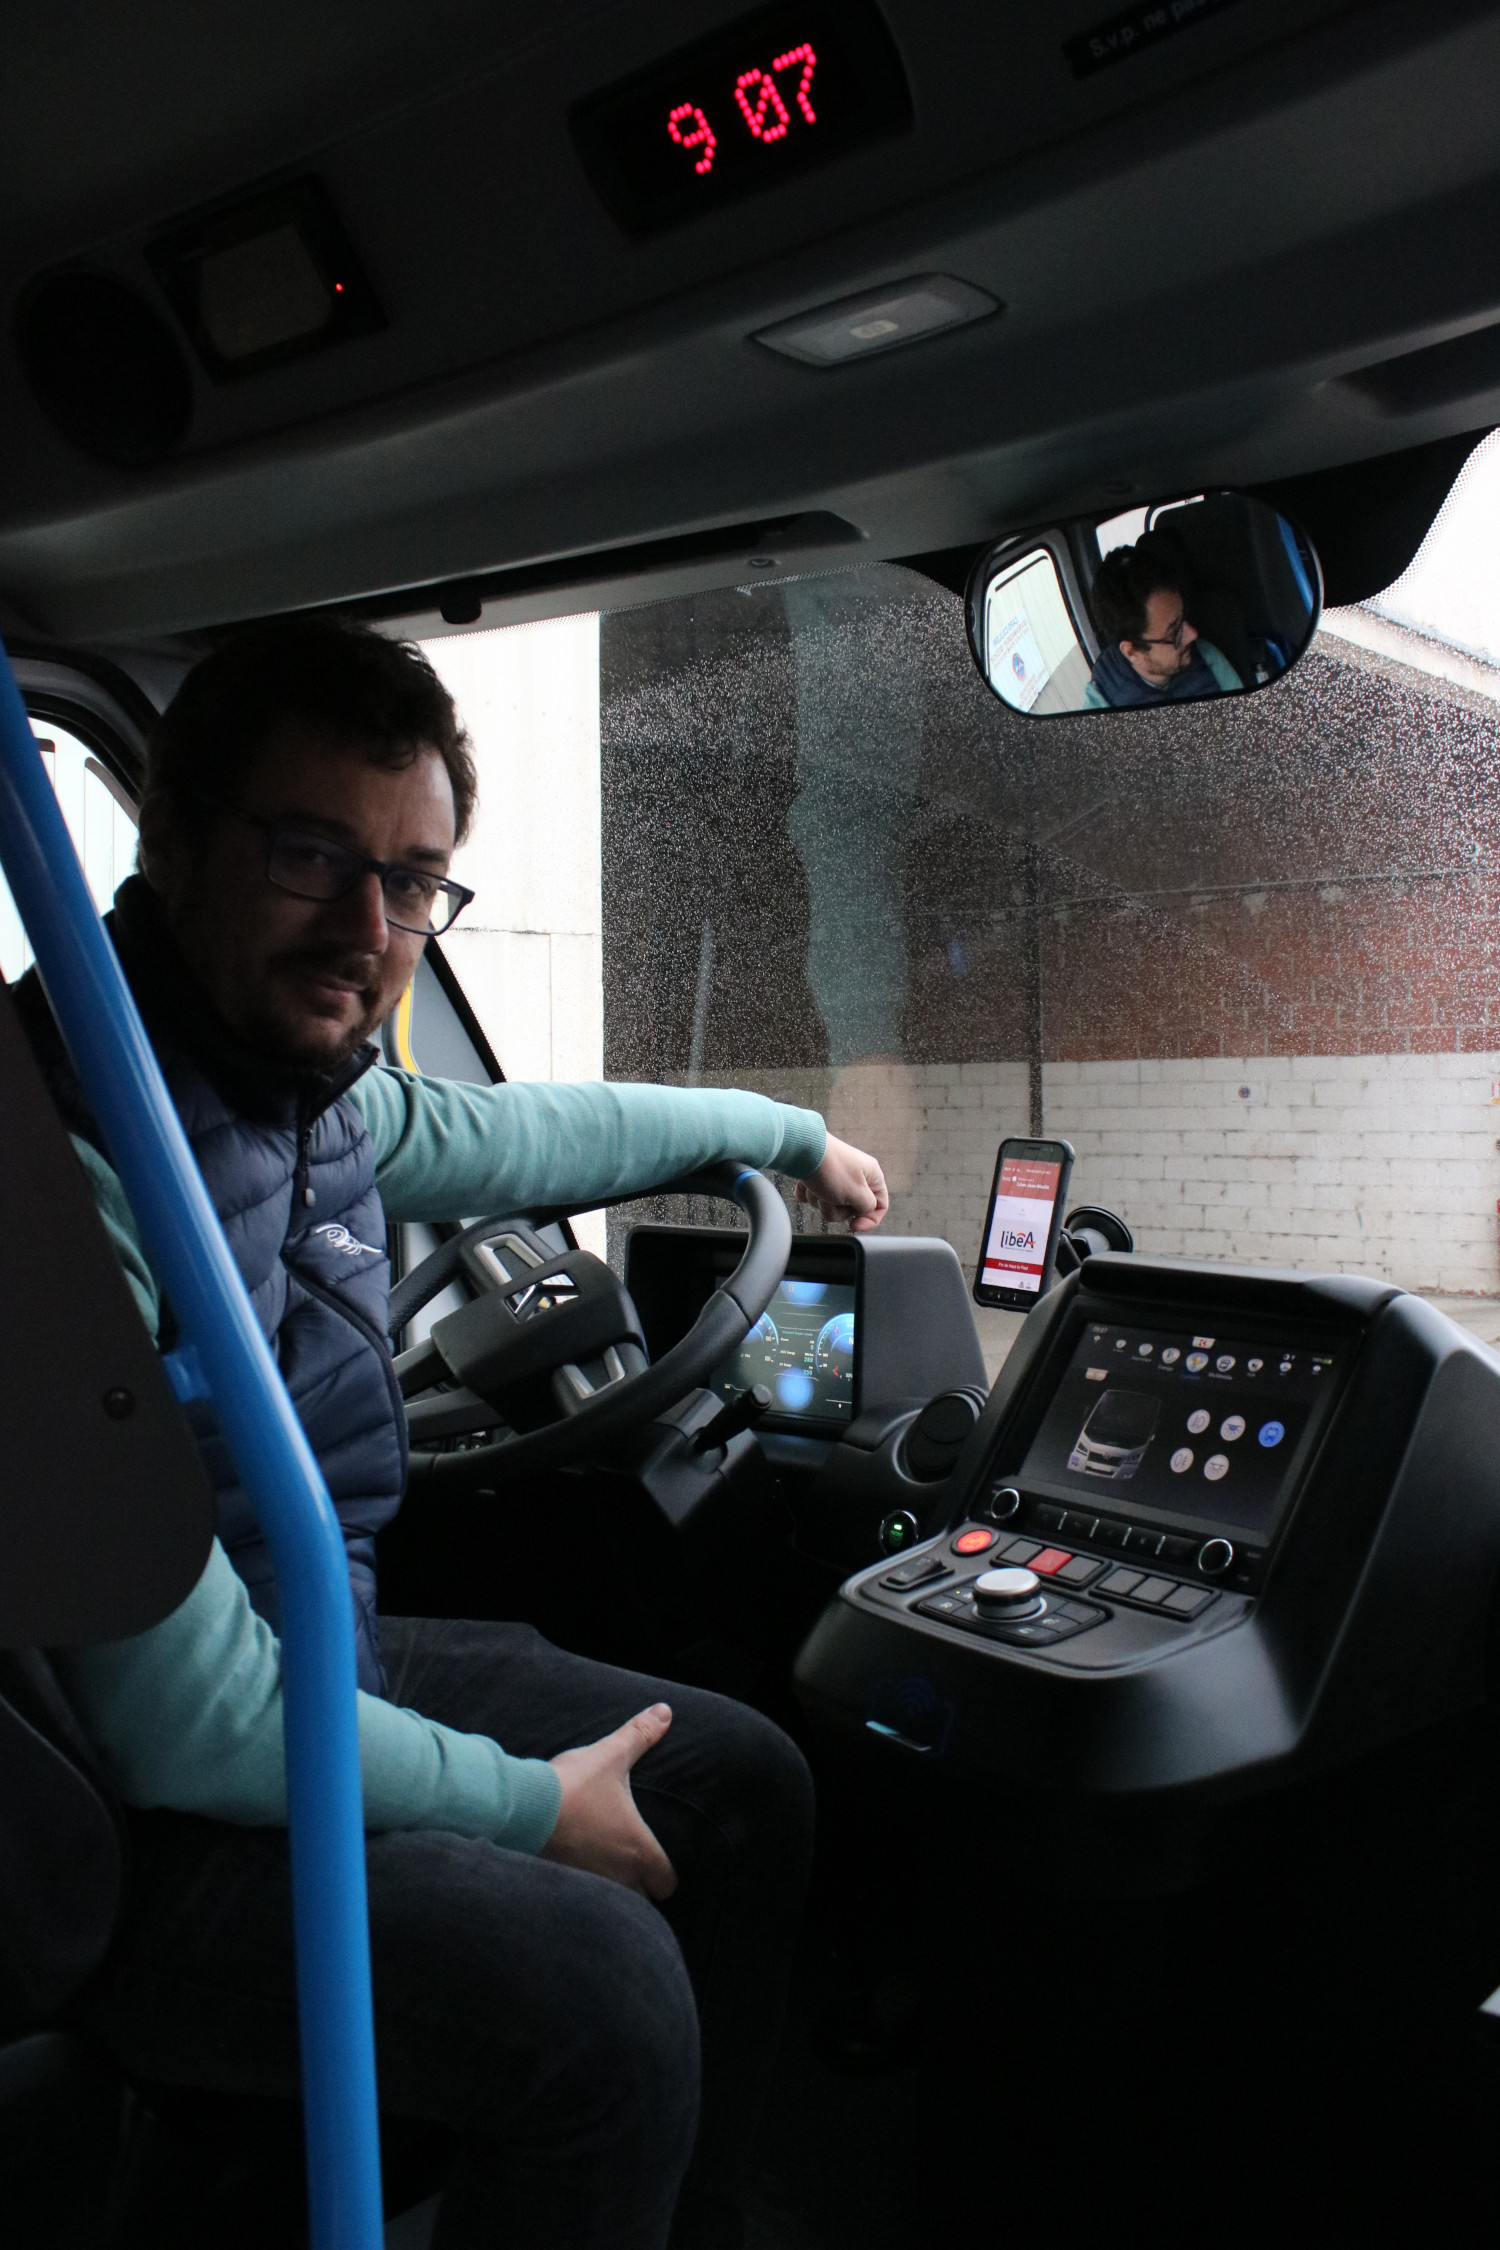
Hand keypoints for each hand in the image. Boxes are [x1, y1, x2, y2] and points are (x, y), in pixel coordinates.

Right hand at [542, 1703, 678, 1899]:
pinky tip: (571, 1867)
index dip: (663, 1872)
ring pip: (612, 1900)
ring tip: (599, 1863)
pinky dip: (580, 1887)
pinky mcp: (563, 1886)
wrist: (524, 1808)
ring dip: (609, 1887)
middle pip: (642, 1898)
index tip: (652, 1857)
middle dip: (638, 1884)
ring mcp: (590, 1886)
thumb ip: (641, 1735)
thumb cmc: (575, 1785)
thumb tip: (665, 1710)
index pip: (667, 1882)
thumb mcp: (611, 1756)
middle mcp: (619, 1877)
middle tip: (626, 1859)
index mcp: (638, 1851)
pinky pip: (581, 1897)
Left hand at [796, 1133, 888, 1233]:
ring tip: (817, 1187)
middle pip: (851, 1209)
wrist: (800, 1149)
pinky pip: (814, 1196)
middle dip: (837, 1208)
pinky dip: (808, 1193)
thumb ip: (867, 1207)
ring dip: (820, 1201)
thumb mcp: (857, 1193)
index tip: (853, 1226)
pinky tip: (807, 1184)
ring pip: (830, 1205)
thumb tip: (864, 1211)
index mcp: (871, 1175)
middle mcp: (855, 1175)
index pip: (881, 1205)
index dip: (869, 1220)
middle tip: (831, 1197)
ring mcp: (834, 1176)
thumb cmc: (831, 1169)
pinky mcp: (816, 1177)